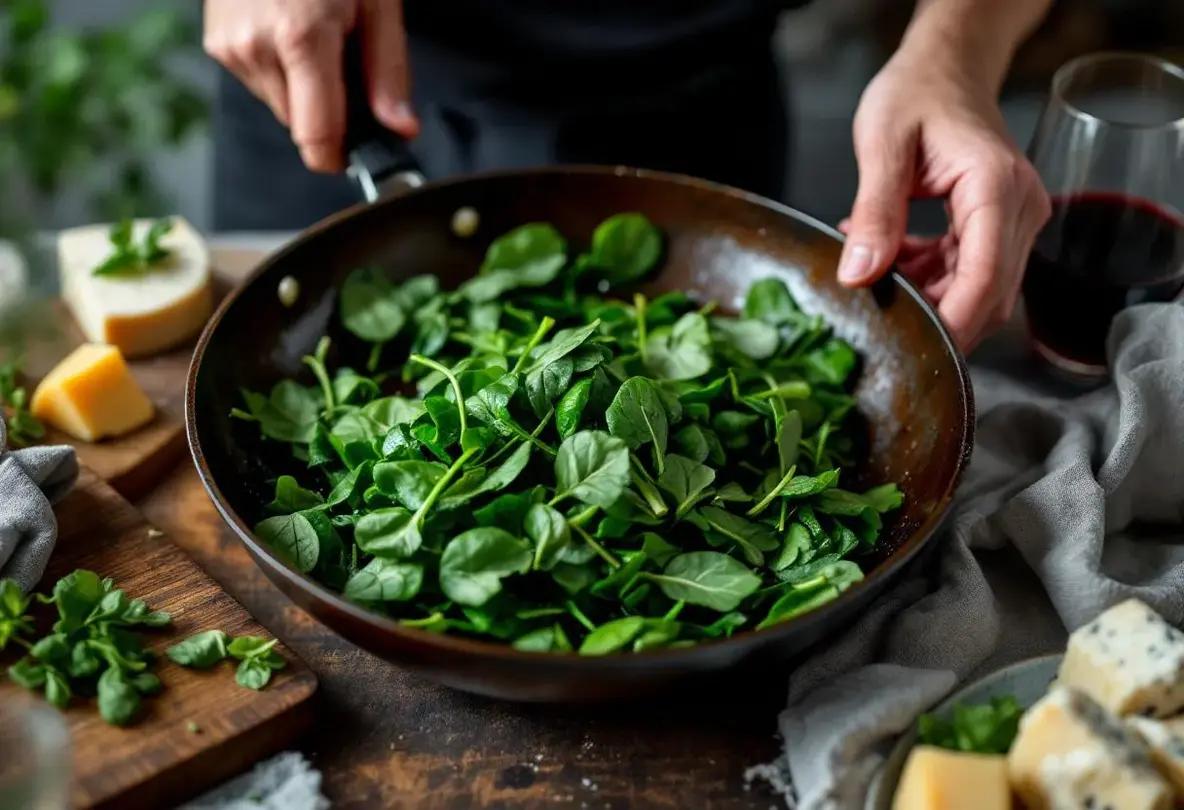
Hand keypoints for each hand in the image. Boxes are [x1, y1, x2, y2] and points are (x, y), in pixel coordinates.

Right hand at [203, 0, 418, 172]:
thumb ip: (388, 73)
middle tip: (346, 62)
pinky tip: (290, 31)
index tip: (361, 152)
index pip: (317, 139)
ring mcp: (231, 46)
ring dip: (305, 90)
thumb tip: (401, 130)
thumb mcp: (378, 5)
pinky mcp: (217, 43)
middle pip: (302, 127)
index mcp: (301, 38)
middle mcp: (257, 47)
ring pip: (282, 107)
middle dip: (329, 111)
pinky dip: (282, 70)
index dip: (343, 156)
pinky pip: (261, 82)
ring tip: (318, 37)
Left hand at [838, 49, 1050, 351]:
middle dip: (941, 321)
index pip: (986, 276)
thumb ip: (874, 213)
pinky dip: (930, 280)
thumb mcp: (882, 146)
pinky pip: (968, 273)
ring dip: (930, 299)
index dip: (954, 322)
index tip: (918, 350)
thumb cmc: (916, 94)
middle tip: (884, 329)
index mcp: (996, 188)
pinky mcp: (998, 227)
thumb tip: (858, 274)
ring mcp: (1014, 220)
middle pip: (990, 295)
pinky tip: (893, 264)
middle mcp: (1019, 209)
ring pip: (980, 290)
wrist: (945, 70)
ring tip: (879, 282)